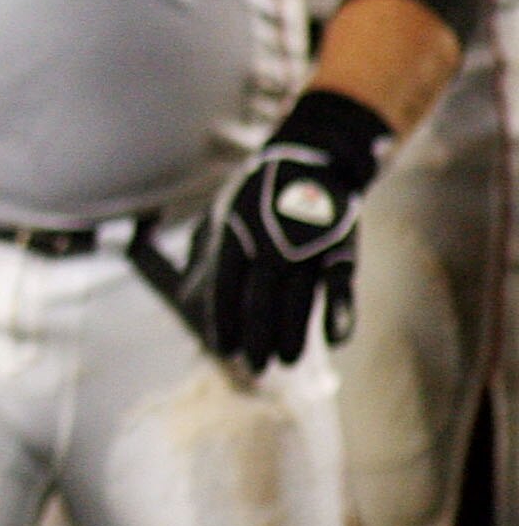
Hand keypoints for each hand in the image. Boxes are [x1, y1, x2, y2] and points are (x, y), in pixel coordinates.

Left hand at [149, 90, 387, 369]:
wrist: (311, 158)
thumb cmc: (259, 195)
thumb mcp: (225, 214)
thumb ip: (207, 250)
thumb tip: (183, 290)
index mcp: (238, 236)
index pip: (226, 288)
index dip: (224, 321)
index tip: (223, 348)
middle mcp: (271, 244)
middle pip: (261, 301)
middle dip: (258, 337)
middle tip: (256, 366)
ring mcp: (307, 246)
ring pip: (299, 300)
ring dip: (293, 334)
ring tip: (286, 361)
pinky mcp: (341, 246)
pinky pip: (341, 285)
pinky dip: (340, 312)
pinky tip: (335, 339)